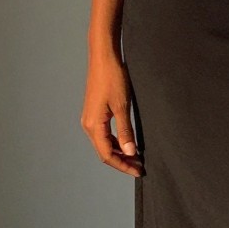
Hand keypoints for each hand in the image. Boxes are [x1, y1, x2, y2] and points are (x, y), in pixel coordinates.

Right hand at [81, 51, 144, 175]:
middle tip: (140, 167)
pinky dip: (115, 142)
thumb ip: (125, 131)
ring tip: (136, 157)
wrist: (104, 57)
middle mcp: (88, 125)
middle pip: (104, 152)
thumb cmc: (113, 78)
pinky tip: (128, 143)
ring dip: (119, 152)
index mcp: (93, 125)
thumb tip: (130, 152)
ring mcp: (90, 119)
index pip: (107, 155)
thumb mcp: (122, 106)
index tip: (138, 170)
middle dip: (122, 161)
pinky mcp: (94, 113)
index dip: (123, 165)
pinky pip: (103, 134)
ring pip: (104, 144)